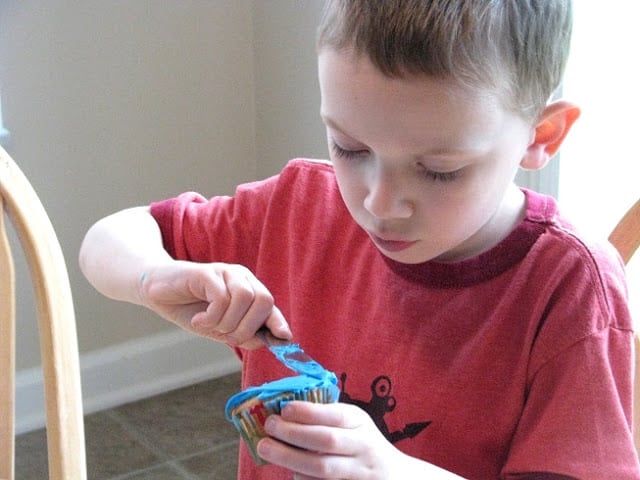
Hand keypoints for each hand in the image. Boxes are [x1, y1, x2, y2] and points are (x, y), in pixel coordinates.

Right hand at [138, 260, 290, 347]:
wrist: (157, 292)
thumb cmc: (190, 309)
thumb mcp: (219, 327)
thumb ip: (242, 334)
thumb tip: (264, 341)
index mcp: (248, 290)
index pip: (270, 306)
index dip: (278, 323)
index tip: (284, 339)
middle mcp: (242, 278)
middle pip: (264, 301)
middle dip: (247, 328)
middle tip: (224, 335)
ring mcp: (226, 273)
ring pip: (245, 299)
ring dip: (227, 322)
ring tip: (208, 324)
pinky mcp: (208, 272)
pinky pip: (222, 298)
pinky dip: (211, 317)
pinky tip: (199, 319)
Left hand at [257, 401, 405, 479]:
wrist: (394, 476)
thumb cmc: (362, 443)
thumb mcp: (354, 423)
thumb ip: (327, 416)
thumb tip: (283, 411)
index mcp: (360, 423)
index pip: (335, 415)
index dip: (307, 412)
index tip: (283, 409)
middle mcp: (363, 447)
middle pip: (326, 441)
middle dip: (293, 433)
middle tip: (268, 427)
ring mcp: (359, 473)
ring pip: (323, 468)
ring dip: (290, 458)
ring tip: (266, 448)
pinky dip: (302, 479)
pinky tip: (290, 471)